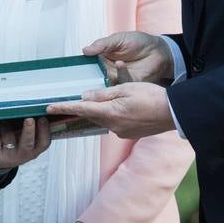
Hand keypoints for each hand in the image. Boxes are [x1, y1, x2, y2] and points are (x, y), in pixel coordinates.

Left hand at [0, 117, 51, 168]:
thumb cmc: (12, 144)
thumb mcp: (24, 140)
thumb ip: (31, 130)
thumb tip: (36, 111)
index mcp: (34, 150)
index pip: (44, 143)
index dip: (45, 131)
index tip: (42, 118)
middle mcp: (23, 156)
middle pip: (28, 144)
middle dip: (29, 130)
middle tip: (29, 119)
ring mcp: (9, 158)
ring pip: (8, 136)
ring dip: (4, 125)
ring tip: (0, 120)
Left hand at [47, 82, 174, 140]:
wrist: (174, 113)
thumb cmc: (152, 96)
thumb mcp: (126, 88)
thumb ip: (103, 93)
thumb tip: (85, 96)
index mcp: (110, 113)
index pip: (80, 108)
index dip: (63, 107)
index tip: (48, 107)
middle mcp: (113, 126)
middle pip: (91, 114)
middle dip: (82, 107)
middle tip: (69, 101)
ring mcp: (121, 132)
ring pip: (103, 118)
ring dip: (100, 110)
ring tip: (105, 99)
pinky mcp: (129, 134)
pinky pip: (114, 123)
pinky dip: (112, 114)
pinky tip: (122, 107)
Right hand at [82, 31, 173, 83]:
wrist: (158, 50)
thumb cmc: (138, 42)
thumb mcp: (118, 39)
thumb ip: (101, 45)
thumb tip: (84, 50)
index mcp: (102, 59)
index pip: (87, 66)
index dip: (79, 69)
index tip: (71, 71)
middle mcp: (107, 70)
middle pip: (93, 78)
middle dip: (87, 80)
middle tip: (79, 80)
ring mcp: (117, 78)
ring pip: (105, 84)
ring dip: (101, 81)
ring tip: (99, 73)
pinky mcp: (128, 83)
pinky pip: (121, 82)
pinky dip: (120, 73)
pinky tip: (120, 63)